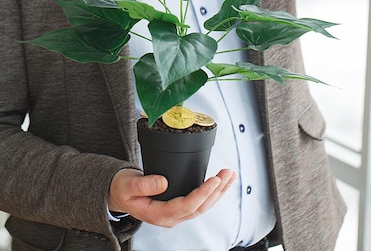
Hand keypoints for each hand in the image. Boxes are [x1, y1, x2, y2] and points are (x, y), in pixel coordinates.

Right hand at [108, 168, 236, 226]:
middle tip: (227, 173)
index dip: (202, 194)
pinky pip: (199, 202)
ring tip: (229, 175)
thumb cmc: (123, 190)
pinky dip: (212, 192)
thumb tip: (163, 182)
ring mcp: (176, 213)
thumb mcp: (127, 186)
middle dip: (216, 191)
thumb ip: (143, 185)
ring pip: (202, 206)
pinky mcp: (179, 206)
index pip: (186, 206)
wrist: (120, 194)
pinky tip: (221, 182)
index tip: (213, 180)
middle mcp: (170, 217)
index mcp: (158, 214)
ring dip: (218, 191)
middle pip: (199, 207)